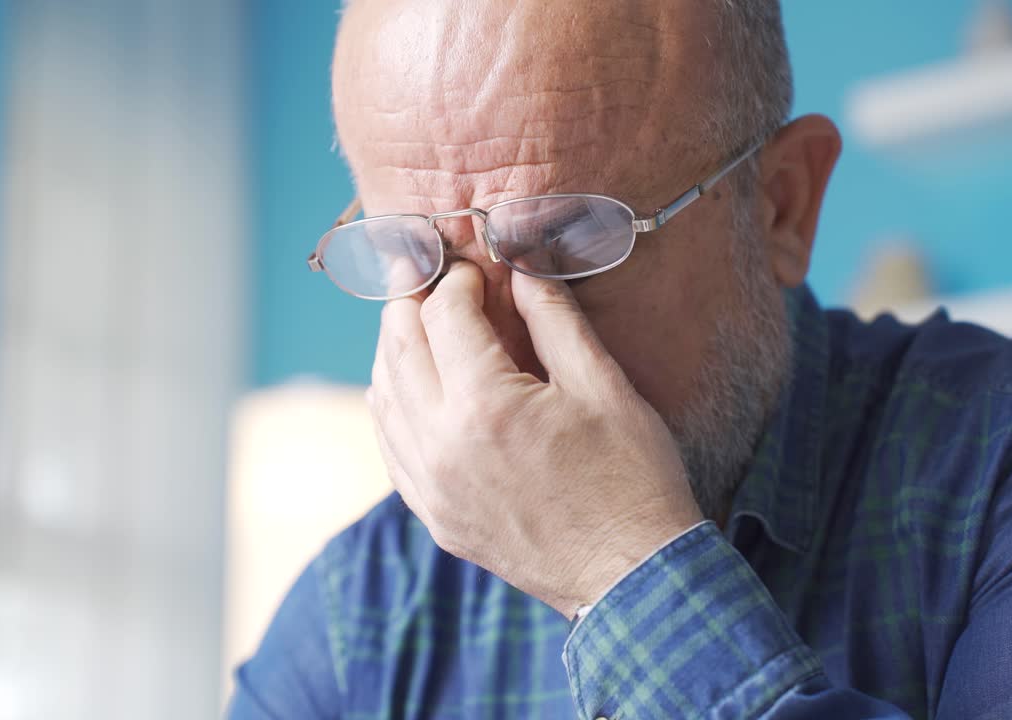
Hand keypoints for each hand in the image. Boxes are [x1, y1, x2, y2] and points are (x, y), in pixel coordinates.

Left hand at [367, 261, 703, 616]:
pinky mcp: (433, 515)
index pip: (443, 315)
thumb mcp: (603, 385)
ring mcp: (430, 487)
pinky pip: (390, 445)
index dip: (459, 280)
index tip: (479, 272)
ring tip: (425, 327)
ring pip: (381, 396)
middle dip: (412, 303)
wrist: (631, 575)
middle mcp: (440, 446)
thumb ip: (554, 319)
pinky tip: (418, 388)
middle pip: (397, 346)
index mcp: (486, 406)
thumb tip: (521, 272)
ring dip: (396, 351)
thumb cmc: (631, 478)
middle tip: (436, 282)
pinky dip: (394, 404)